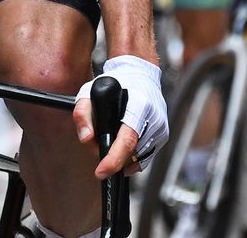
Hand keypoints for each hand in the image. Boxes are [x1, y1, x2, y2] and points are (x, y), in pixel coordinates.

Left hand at [74, 54, 167, 176]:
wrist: (140, 74)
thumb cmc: (116, 82)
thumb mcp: (90, 90)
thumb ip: (83, 113)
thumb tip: (86, 139)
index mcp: (139, 105)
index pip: (127, 140)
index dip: (113, 160)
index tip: (100, 172)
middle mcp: (154, 118)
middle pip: (132, 153)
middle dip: (113, 159)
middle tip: (98, 150)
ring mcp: (160, 128)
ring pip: (139, 157)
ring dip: (122, 159)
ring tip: (110, 143)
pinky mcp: (163, 135)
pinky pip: (146, 155)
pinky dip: (132, 157)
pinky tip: (122, 150)